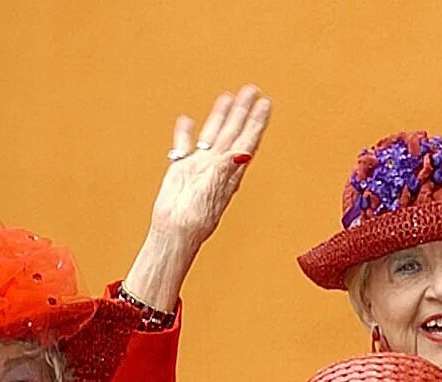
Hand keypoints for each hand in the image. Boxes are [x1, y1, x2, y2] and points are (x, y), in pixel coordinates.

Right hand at [151, 86, 272, 252]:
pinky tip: (187, 120)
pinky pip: (183, 145)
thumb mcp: (214, 190)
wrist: (176, 231)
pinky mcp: (182, 169)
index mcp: (230, 171)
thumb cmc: (197, 218)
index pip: (248, 139)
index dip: (257, 121)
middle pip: (234, 131)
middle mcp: (218, 166)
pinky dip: (185, 132)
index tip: (265, 103)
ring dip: (220, 116)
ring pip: (212, 134)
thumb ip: (226, 168)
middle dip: (243, 111)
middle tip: (251, 90)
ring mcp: (201, 166)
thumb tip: (243, 152)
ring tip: (227, 97)